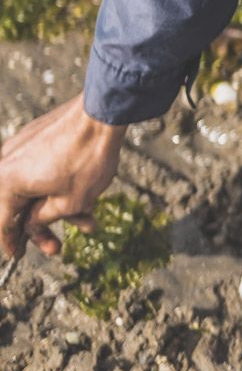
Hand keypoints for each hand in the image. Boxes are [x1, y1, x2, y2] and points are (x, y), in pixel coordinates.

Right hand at [0, 94, 126, 258]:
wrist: (102, 115)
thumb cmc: (86, 160)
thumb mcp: (68, 203)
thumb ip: (42, 218)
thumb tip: (32, 221)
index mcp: (6, 181)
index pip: (1, 221)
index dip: (9, 242)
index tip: (17, 254)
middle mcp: (7, 162)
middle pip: (19, 204)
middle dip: (41, 228)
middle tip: (57, 247)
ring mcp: (22, 147)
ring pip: (36, 188)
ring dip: (59, 208)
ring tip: (89, 222)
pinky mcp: (38, 137)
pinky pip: (42, 170)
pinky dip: (60, 187)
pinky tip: (88, 201)